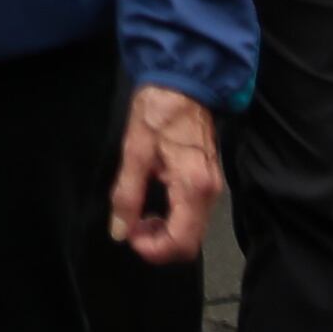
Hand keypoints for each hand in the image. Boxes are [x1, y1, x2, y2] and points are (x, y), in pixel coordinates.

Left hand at [107, 85, 219, 263]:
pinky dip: (173, 220)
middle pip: (190, 242)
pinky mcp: (208, 181)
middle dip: (158, 244)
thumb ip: (127, 194)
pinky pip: (193, 215)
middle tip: (132, 227)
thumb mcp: (134, 151)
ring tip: (139, 217)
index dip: (153, 250)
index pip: (182, 242)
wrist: (184, 81)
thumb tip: (120, 231)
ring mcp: (212, 187)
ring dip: (164, 233)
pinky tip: (153, 206)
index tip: (130, 236)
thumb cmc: (159, 110)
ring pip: (192, 231)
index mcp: (193, 186)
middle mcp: (210, 193)